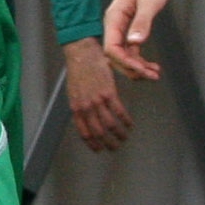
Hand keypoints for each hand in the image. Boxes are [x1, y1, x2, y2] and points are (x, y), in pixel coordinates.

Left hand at [61, 37, 131, 153]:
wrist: (82, 55)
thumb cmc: (78, 72)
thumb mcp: (74, 92)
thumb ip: (80, 107)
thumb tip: (85, 118)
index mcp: (76, 109)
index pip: (84, 133)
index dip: (92, 144)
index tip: (99, 150)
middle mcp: (86, 107)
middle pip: (98, 132)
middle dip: (108, 143)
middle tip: (115, 148)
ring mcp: (97, 101)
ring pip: (110, 125)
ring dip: (119, 134)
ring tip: (124, 137)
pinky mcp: (108, 93)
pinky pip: (119, 111)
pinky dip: (125, 120)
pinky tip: (130, 124)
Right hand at [100, 0, 171, 81]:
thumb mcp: (150, 2)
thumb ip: (142, 23)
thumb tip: (134, 42)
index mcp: (114, 17)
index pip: (112, 48)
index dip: (125, 62)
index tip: (142, 70)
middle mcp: (114, 24)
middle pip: (116, 55)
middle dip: (132, 68)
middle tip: (151, 75)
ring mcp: (122, 26)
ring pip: (124, 53)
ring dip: (136, 66)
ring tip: (154, 73)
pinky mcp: (131, 26)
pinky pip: (131, 48)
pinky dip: (140, 58)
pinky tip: (151, 65)